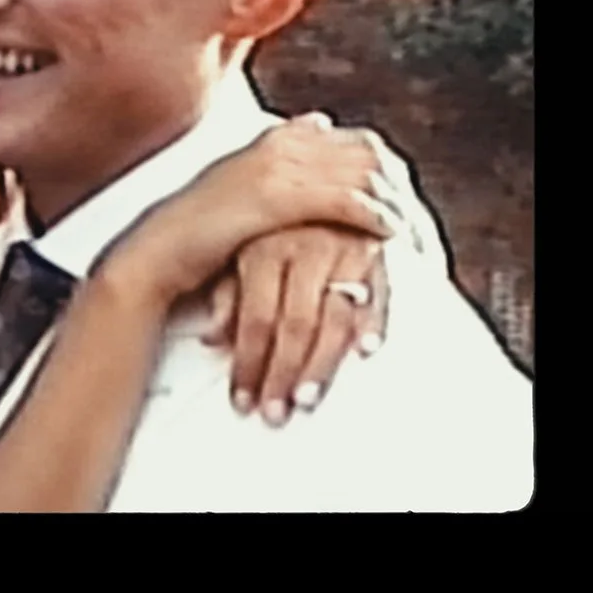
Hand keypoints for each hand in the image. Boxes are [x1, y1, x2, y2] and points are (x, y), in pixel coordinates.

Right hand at [100, 113, 415, 306]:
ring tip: (416, 236)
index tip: (405, 199)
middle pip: (367, 152)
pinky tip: (392, 235)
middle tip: (421, 222)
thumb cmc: (197, 237)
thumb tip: (318, 129)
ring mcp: (279, 165)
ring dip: (395, 206)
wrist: (158, 255)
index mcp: (275, 138)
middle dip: (399, 186)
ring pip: (363, 175)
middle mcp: (280, 142)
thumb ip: (281, 167)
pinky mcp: (279, 196)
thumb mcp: (243, 194)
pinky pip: (346, 200)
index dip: (385, 169)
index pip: (352, 141)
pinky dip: (374, 217)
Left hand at [199, 224, 390, 425]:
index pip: (257, 316)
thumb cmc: (272, 227)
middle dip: (282, 372)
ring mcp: (344, 245)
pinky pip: (381, 291)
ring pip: (334, 316)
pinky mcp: (378, 248)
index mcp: (265, 244)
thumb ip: (229, 292)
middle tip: (273, 412)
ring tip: (305, 399)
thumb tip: (211, 337)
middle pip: (294, 321)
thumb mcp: (240, 252)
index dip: (249, 361)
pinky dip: (374, 322)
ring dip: (320, 363)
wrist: (319, 180)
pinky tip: (365, 350)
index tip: (243, 399)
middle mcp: (306, 244)